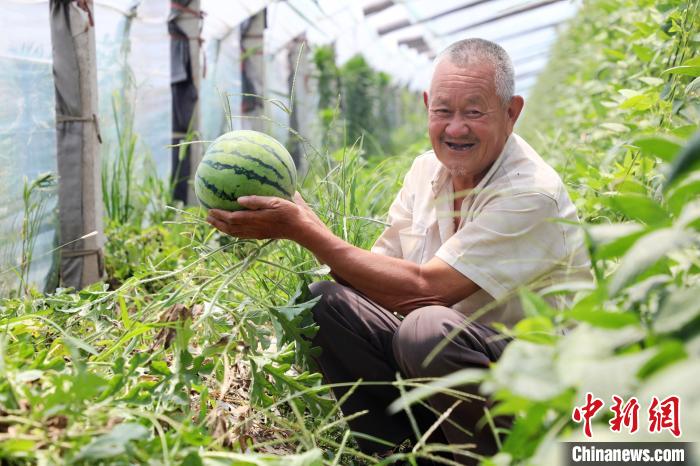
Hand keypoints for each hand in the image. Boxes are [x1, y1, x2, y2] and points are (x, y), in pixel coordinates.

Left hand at [206, 192, 322, 241]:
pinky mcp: (262, 235)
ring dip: (223, 228)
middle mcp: (254, 229)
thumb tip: (238, 199)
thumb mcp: (276, 201)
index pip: (232, 219)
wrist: (302, 229)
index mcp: (256, 220)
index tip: (209, 209)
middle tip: (207, 216)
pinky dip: (233, 231)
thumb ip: (257, 200)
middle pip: (230, 229)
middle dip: (217, 223)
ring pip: (235, 233)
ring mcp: (257, 234)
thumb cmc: (292, 212)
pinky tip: (233, 226)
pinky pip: (243, 235)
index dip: (220, 215)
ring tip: (215, 222)